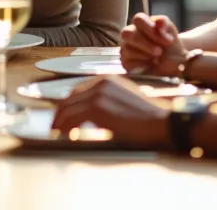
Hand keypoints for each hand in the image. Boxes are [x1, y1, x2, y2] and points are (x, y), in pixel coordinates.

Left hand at [51, 76, 169, 147]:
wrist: (162, 122)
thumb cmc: (148, 117)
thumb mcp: (124, 101)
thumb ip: (106, 102)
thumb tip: (87, 114)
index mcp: (107, 79)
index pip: (77, 91)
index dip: (66, 106)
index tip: (61, 118)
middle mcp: (100, 83)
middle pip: (69, 98)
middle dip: (59, 114)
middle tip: (54, 128)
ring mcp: (98, 93)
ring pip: (67, 108)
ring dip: (60, 122)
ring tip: (57, 134)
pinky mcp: (97, 108)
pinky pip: (72, 118)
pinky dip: (66, 127)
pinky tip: (66, 136)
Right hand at [120, 13, 184, 76]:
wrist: (172, 63)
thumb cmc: (169, 44)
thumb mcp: (170, 32)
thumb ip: (164, 24)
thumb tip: (158, 22)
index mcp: (140, 23)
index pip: (138, 19)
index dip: (150, 28)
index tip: (167, 40)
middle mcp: (129, 33)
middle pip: (127, 33)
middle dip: (146, 44)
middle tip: (160, 52)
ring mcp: (125, 47)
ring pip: (128, 49)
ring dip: (146, 55)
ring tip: (158, 59)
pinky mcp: (125, 62)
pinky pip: (128, 62)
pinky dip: (143, 65)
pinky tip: (151, 64)